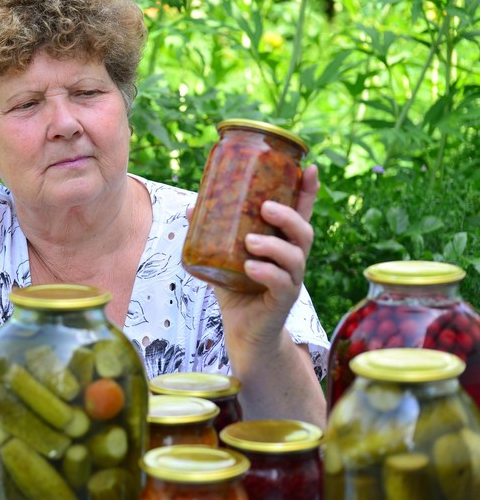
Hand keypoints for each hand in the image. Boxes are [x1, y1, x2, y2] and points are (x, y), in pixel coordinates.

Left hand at [192, 165, 319, 347]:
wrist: (242, 332)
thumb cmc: (235, 288)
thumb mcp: (220, 257)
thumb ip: (209, 234)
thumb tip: (190, 207)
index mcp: (280, 243)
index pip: (301, 213)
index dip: (308, 191)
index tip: (309, 168)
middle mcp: (291, 259)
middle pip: (304, 231)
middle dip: (288, 216)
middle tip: (266, 207)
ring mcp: (291, 280)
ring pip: (296, 257)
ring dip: (274, 245)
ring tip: (250, 241)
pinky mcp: (282, 300)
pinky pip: (282, 284)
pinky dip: (266, 273)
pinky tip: (250, 267)